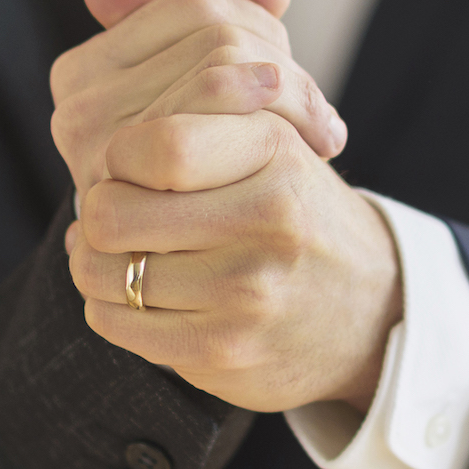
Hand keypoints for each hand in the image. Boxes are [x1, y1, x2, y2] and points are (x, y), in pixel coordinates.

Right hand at [48, 0, 346, 197]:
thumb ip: (232, 22)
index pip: (195, 4)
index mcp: (81, 71)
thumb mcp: (212, 86)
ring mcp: (98, 157)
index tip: (293, 63)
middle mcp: (77, 112)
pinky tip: (319, 152)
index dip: (260, 20)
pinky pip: (224, 128)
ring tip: (325, 131)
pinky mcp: (131, 201)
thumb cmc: (208, 165)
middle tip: (323, 113)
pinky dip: (286, 126)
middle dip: (282, 65)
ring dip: (292, 96)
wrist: (199, 271)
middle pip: (218, 37)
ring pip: (225, 73)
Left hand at [67, 108, 402, 414]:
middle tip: (118, 215)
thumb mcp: (273, 145)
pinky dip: (110, 306)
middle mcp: (268, 218)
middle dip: (98, 212)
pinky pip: (113, 323)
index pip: (154, 145)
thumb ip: (201, 119)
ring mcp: (246, 290)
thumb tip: (102, 150)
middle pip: (111, 213)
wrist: (372, 310)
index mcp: (276, 151)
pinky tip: (141, 295)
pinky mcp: (222, 349)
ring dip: (95, 262)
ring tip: (126, 255)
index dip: (121, 157)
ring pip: (101, 271)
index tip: (134, 169)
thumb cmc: (297, 215)